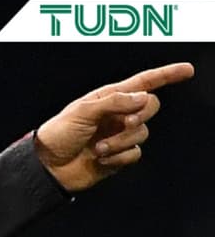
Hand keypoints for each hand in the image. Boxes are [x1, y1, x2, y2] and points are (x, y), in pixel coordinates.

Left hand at [35, 62, 194, 191]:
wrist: (48, 166)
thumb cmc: (59, 133)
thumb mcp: (82, 111)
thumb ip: (114, 101)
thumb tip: (143, 97)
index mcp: (108, 98)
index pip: (143, 83)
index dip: (166, 75)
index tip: (187, 70)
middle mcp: (117, 114)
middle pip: (150, 106)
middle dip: (141, 115)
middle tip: (124, 124)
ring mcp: (119, 135)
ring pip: (143, 133)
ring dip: (121, 142)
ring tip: (98, 148)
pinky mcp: (119, 155)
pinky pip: (135, 154)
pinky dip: (119, 158)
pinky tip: (101, 159)